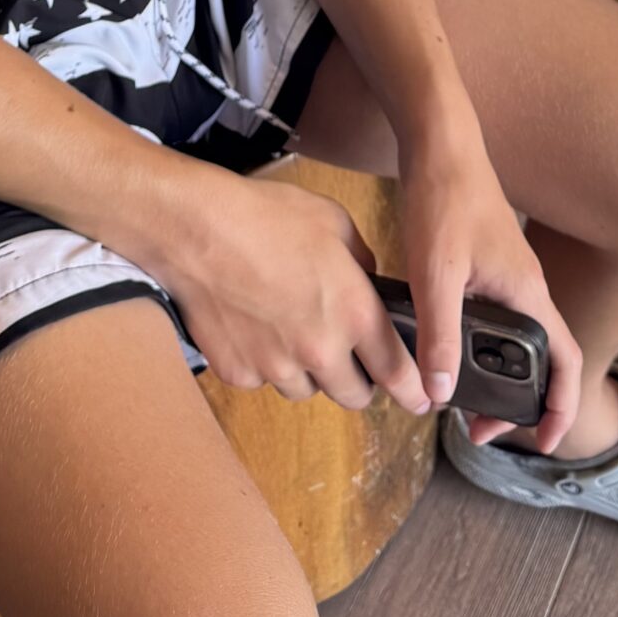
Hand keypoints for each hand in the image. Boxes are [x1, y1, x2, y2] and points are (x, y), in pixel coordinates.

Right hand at [155, 164, 436, 418]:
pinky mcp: (238, 373)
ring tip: (287, 326)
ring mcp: (276, 367)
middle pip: (354, 395)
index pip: (399, 371)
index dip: (413, 391)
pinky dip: (263, 362)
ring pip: (306, 389)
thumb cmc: (266, 216)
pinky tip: (251, 323)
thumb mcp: (333, 223)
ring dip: (307, 370)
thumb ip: (362, 262)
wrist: (197, 229)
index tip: (420, 400)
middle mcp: (321, 350)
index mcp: (355, 313)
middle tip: (345, 355)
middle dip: (356, 380)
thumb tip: (368, 283)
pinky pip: (262, 379)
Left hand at [396, 115, 584, 457]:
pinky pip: (499, 319)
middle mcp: (528, 288)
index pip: (565, 361)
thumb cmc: (444, 199)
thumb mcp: (435, 273)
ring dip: (499, 376)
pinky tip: (446, 349)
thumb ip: (438, 335)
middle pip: (543, 360)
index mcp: (528, 293)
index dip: (561, 408)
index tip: (539, 444)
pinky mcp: (489, 264)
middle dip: (519, 403)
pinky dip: (484, 347)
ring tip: (460, 399)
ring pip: (519, 341)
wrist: (440, 144)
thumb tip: (439, 396)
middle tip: (477, 428)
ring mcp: (510, 275)